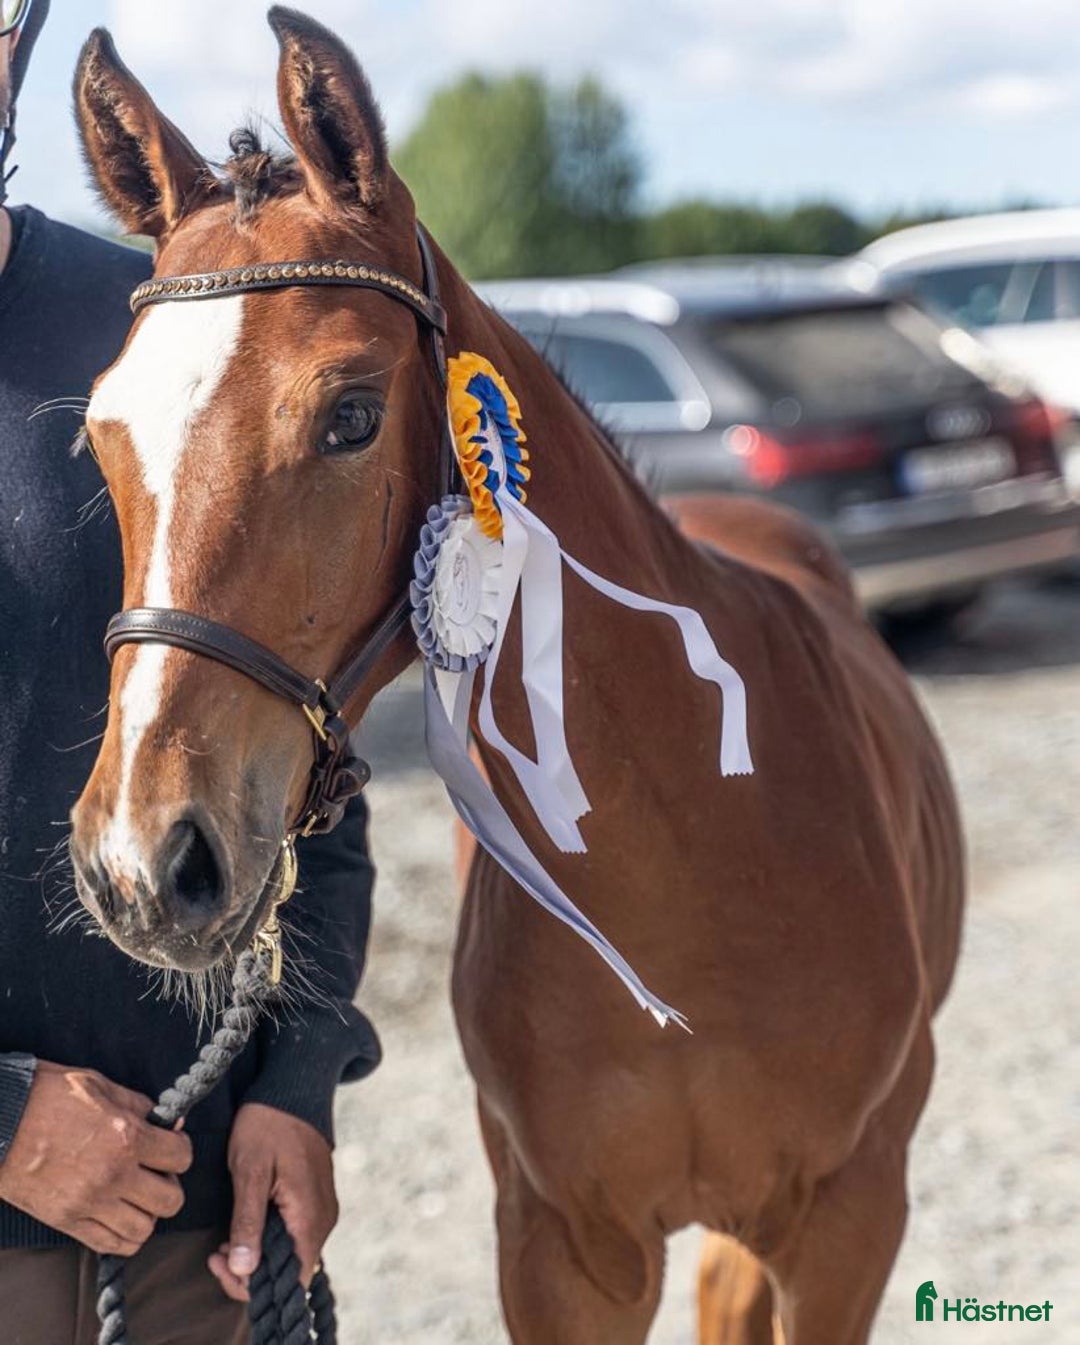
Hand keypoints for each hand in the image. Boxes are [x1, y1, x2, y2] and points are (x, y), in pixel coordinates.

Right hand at [0, 1061, 189, 1254]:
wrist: (1, 1120)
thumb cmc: (50, 1096)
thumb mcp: (103, 1087)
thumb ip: (140, 1106)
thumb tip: (168, 1122)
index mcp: (126, 1137)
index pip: (181, 1157)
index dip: (180, 1149)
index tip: (170, 1145)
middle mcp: (113, 1175)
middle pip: (171, 1200)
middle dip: (170, 1185)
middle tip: (156, 1173)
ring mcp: (88, 1203)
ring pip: (144, 1230)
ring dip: (147, 1213)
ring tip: (137, 1196)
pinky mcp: (67, 1221)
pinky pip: (111, 1245)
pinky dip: (123, 1236)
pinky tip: (120, 1216)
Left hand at [208, 1103, 336, 1302]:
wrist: (293, 1087)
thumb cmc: (268, 1125)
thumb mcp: (250, 1171)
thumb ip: (248, 1222)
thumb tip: (244, 1270)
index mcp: (310, 1217)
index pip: (291, 1280)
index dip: (254, 1285)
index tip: (220, 1263)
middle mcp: (323, 1219)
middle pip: (291, 1272)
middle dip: (250, 1272)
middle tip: (216, 1254)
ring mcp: (321, 1209)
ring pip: (291, 1254)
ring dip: (257, 1256)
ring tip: (224, 1243)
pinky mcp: (315, 1200)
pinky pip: (294, 1235)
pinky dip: (268, 1239)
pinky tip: (243, 1227)